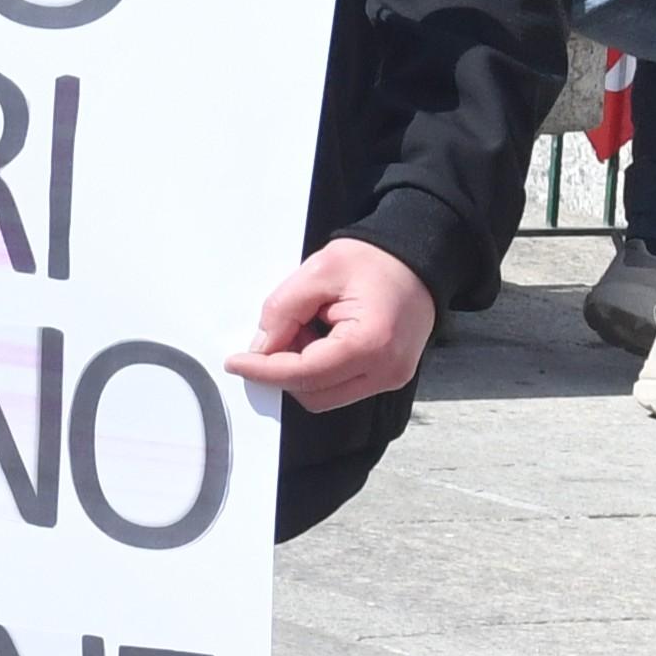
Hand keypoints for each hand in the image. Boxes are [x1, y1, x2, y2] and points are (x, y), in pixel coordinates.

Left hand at [222, 238, 437, 412]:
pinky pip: (342, 387)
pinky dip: (320, 370)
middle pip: (313, 395)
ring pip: (326, 396)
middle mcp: (386, 371)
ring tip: (307, 326)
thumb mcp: (320, 270)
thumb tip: (260, 347)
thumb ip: (284, 310)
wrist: (419, 259)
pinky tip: (321, 336)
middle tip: (280, 330)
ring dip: (302, 371)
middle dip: (284, 370)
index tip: (236, 362)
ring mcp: (391, 378)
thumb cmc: (377, 259)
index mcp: (371, 343)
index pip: (304, 373)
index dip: (264, 370)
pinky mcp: (389, 377)